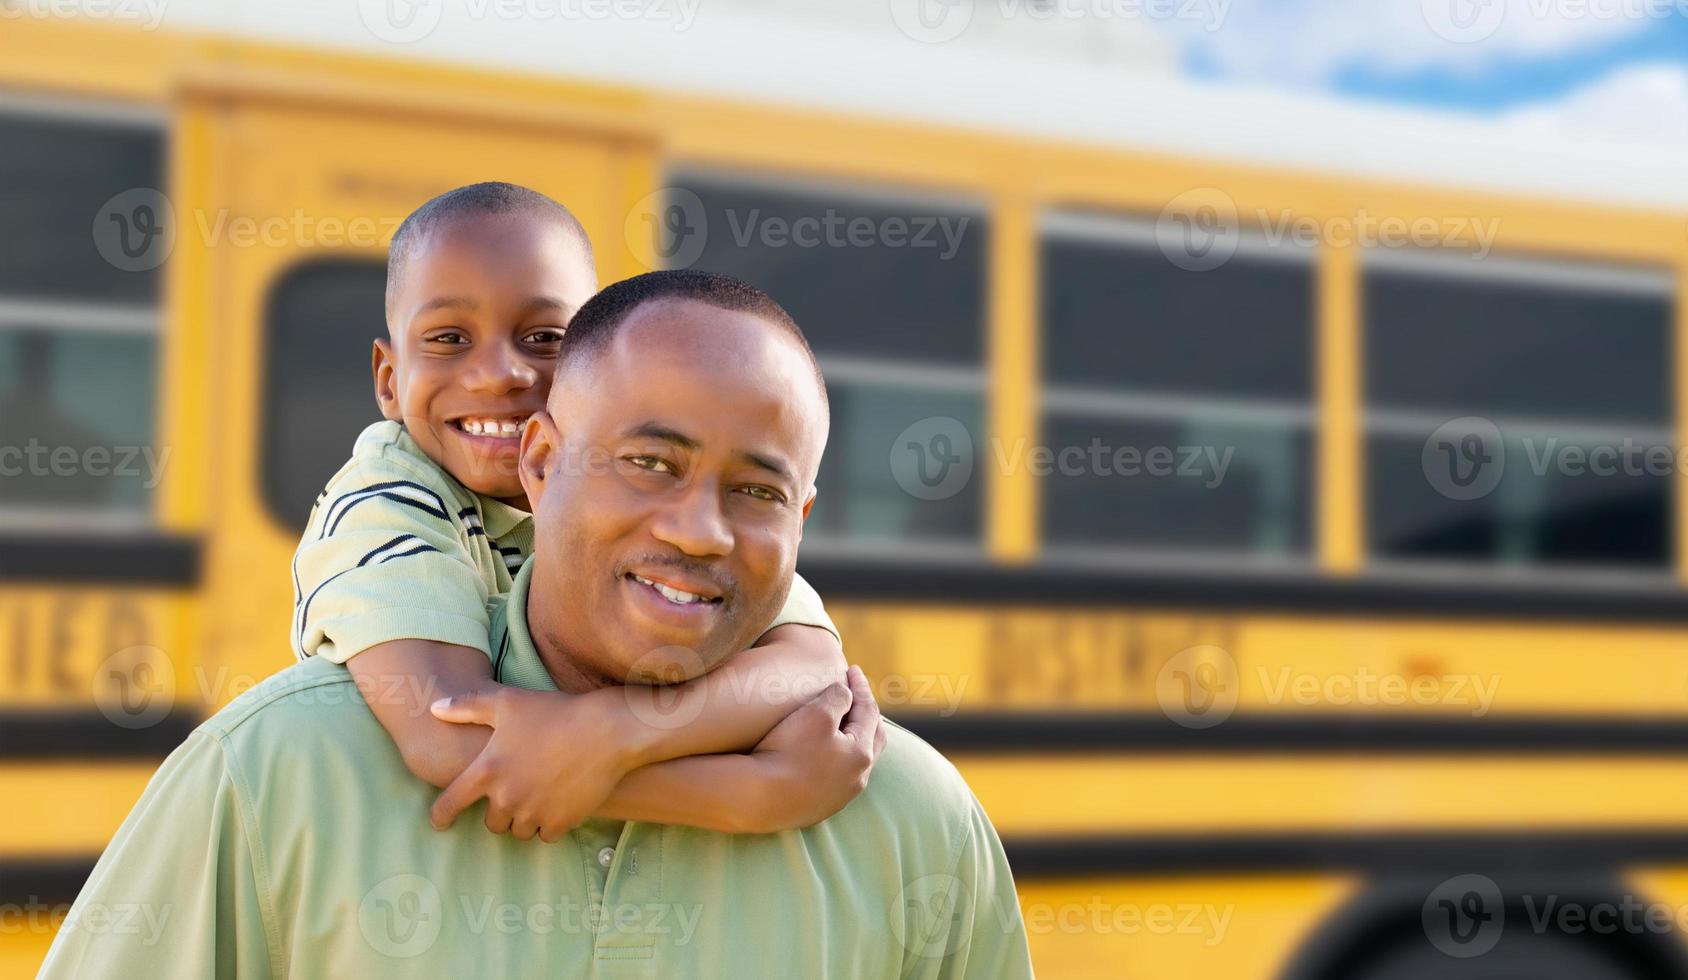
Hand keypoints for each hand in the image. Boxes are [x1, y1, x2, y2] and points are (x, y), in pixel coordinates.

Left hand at [428, 687, 632, 841]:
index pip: (450, 804)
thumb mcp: (508, 702)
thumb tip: (434, 709)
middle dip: (499, 811)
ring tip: (539, 795)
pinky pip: (545, 835)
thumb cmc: (555, 712)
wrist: (606, 730)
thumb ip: (467, 706)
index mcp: (487, 770)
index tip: (440, 822)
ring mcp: (534, 813)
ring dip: (524, 819)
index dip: (441, 816)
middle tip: (516, 791)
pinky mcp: (560, 822)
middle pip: (491, 823)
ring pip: (519, 830)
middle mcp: (506, 797)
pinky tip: (558, 803)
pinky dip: (548, 824)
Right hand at [744, 665, 887, 831]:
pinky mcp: (820, 807)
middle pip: (871, 739)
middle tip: (857, 695)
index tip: (852, 669)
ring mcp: (839, 797)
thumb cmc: (788, 751)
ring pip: (856, 761)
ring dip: (853, 737)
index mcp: (862, 754)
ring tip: (844, 722)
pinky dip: (837, 758)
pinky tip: (823, 752)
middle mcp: (857, 779)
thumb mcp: (816, 713)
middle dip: (866, 713)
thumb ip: (839, 696)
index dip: (861, 687)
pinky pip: (837, 777)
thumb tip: (846, 694)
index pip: (869, 712)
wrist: (757, 798)